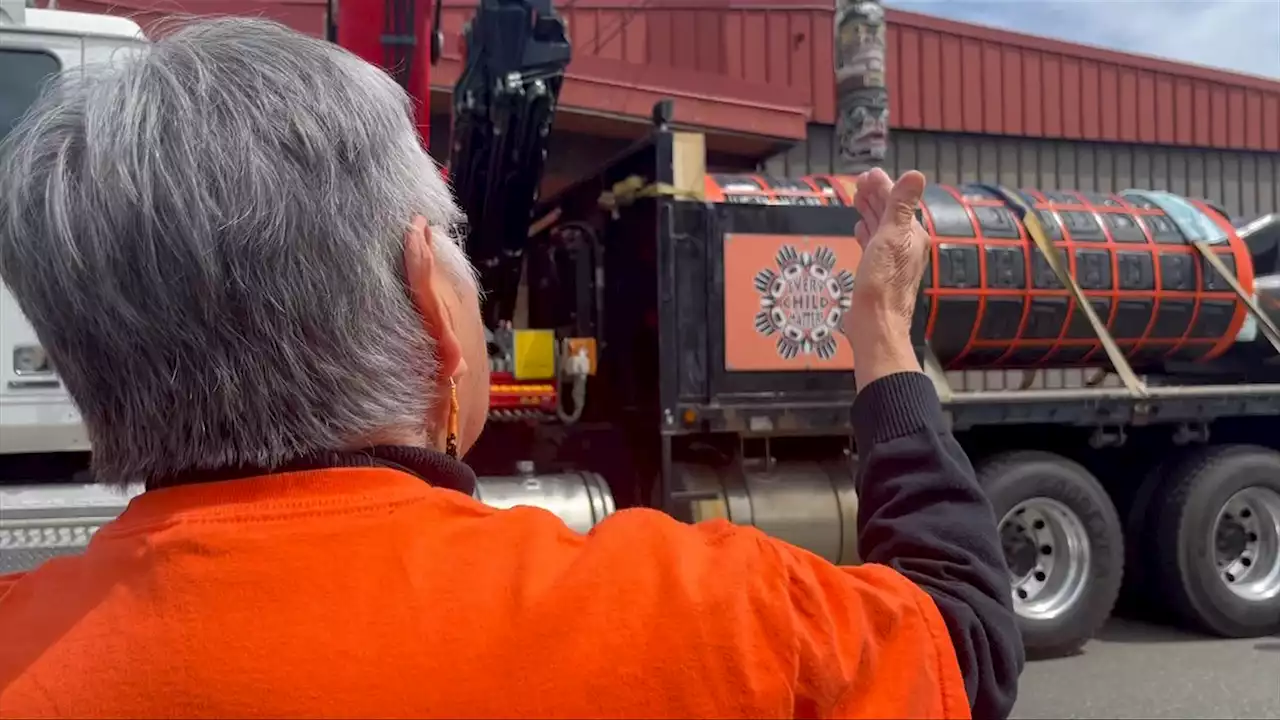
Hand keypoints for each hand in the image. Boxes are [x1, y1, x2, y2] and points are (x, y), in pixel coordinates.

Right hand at [842, 168, 929, 390]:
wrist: (875, 323)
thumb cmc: (882, 282)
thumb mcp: (891, 237)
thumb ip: (901, 205)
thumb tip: (915, 175)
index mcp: (912, 235)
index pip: (897, 201)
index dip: (883, 185)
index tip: (868, 174)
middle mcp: (906, 245)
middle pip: (890, 213)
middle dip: (876, 196)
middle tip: (860, 182)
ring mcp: (892, 260)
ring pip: (880, 228)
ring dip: (869, 211)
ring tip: (857, 198)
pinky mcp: (878, 272)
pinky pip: (873, 244)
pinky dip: (866, 232)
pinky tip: (859, 229)